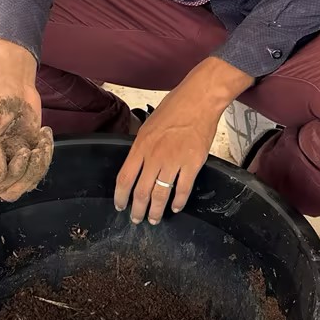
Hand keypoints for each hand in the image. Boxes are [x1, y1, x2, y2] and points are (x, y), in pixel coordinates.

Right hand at [0, 41, 52, 201]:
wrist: (12, 82)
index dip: (11, 174)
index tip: (21, 151)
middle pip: (11, 191)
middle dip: (27, 174)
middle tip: (33, 151)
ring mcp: (10, 161)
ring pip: (27, 182)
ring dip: (40, 164)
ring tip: (42, 140)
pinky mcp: (27, 154)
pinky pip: (39, 169)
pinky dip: (47, 154)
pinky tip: (44, 133)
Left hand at [115, 58, 253, 224]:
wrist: (199, 100)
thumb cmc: (174, 107)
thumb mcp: (148, 125)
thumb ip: (142, 147)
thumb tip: (138, 164)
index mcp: (141, 146)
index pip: (124, 178)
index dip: (120, 196)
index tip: (120, 206)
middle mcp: (155, 156)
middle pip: (141, 192)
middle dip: (137, 210)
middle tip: (136, 219)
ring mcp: (174, 161)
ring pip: (161, 194)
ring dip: (156, 210)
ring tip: (154, 219)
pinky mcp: (193, 163)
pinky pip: (183, 189)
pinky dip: (178, 202)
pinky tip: (175, 207)